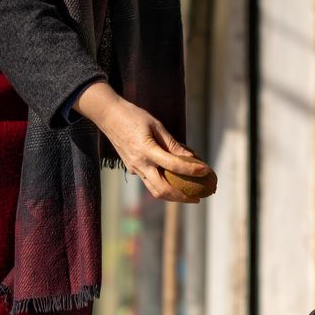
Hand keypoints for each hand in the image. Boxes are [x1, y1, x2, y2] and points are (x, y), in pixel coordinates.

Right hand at [74, 81, 211, 202]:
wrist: (108, 116)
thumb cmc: (134, 116)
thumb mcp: (156, 125)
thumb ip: (173, 144)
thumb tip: (191, 158)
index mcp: (146, 150)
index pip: (173, 165)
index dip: (192, 170)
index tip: (206, 170)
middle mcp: (139, 164)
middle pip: (162, 189)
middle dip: (182, 197)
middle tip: (197, 198)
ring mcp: (134, 169)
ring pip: (155, 191)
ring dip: (173, 197)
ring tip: (188, 197)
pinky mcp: (133, 169)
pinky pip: (150, 183)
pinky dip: (164, 186)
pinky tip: (175, 184)